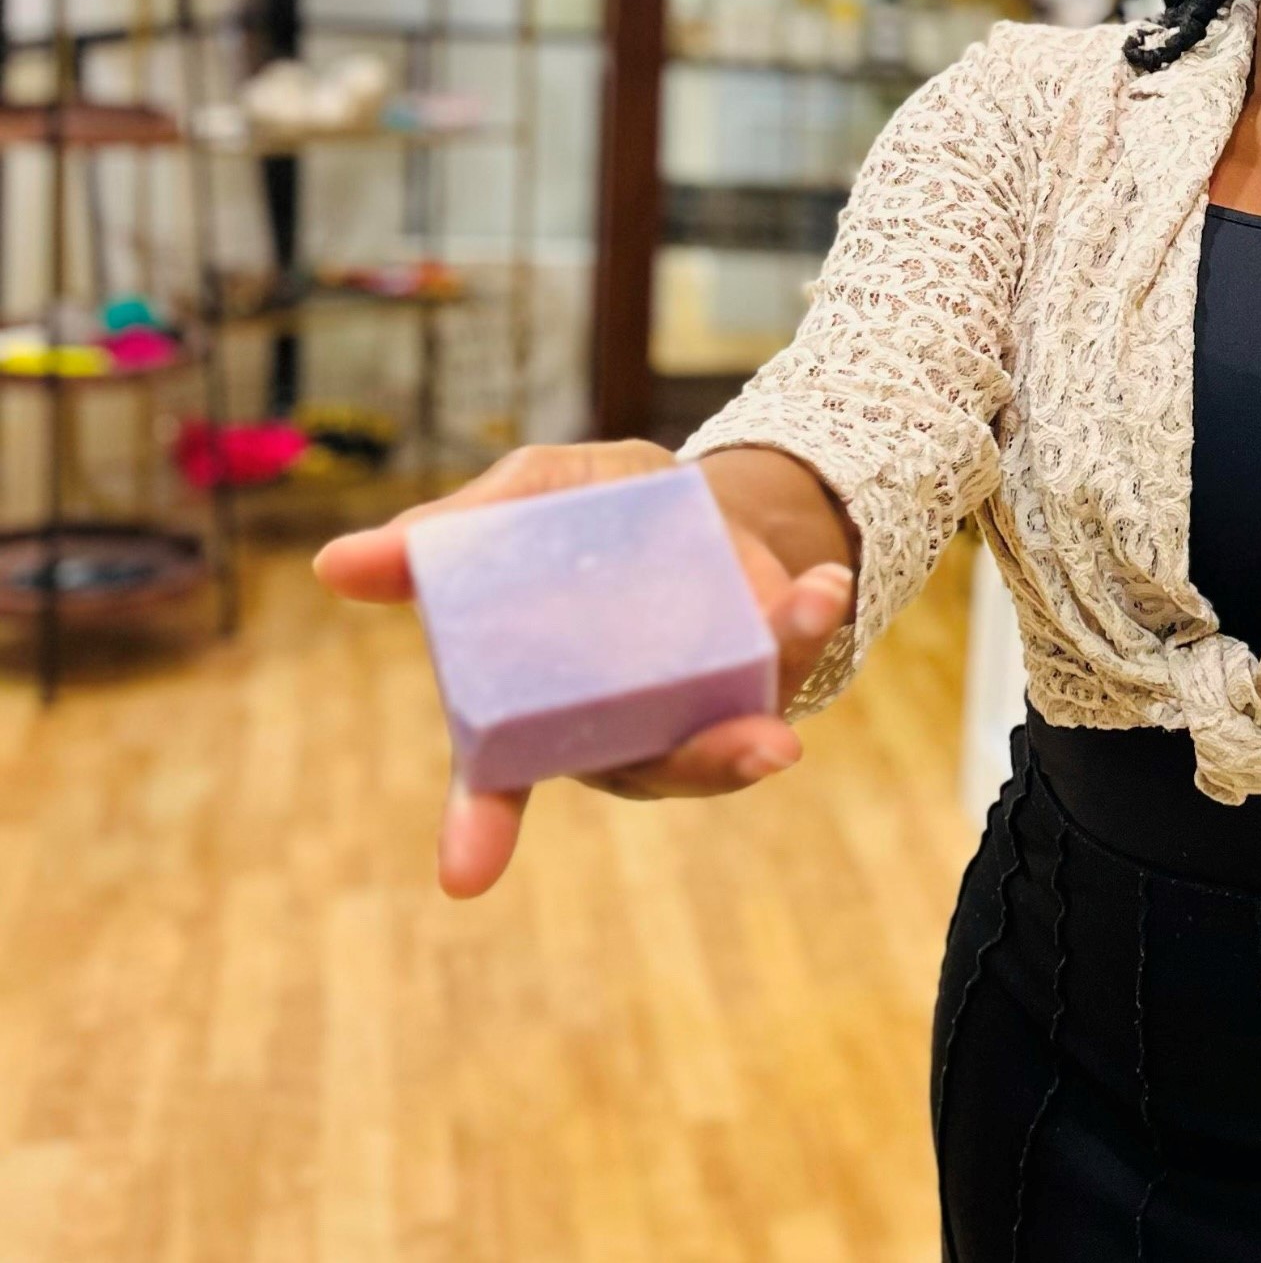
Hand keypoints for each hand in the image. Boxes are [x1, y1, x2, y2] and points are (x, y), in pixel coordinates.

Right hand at [312, 439, 855, 900]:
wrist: (688, 489)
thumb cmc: (586, 510)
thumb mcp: (529, 496)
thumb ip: (454, 535)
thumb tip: (333, 564)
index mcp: (535, 699)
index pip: (495, 779)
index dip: (477, 826)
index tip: (463, 876)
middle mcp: (614, 725)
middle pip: (644, 767)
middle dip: (700, 762)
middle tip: (752, 749)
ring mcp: (691, 710)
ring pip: (727, 734)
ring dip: (773, 697)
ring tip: (805, 619)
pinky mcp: (755, 679)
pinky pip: (778, 675)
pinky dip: (805, 629)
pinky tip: (822, 586)